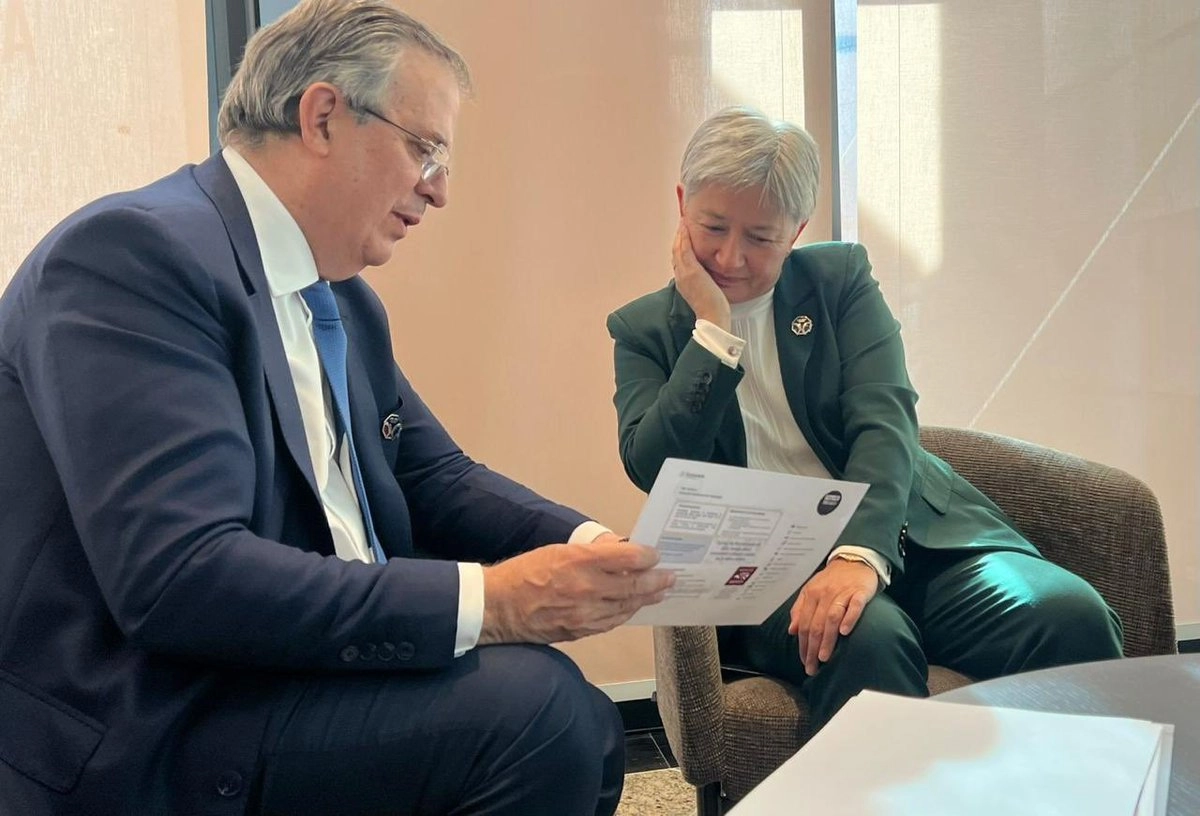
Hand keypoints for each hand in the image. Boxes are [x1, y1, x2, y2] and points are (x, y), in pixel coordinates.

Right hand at [479, 538, 674, 644]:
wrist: (498, 607)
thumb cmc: (524, 573)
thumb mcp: (557, 551)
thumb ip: (589, 555)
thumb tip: (617, 555)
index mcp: (580, 561)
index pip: (626, 558)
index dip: (646, 556)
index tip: (655, 555)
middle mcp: (587, 588)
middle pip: (633, 585)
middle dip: (656, 581)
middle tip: (670, 577)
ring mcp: (585, 613)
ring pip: (626, 607)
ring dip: (646, 599)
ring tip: (660, 592)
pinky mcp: (580, 630)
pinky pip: (612, 622)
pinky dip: (626, 613)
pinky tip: (634, 608)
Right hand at [672, 220, 730, 331]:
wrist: (712, 317)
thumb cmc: (712, 309)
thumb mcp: (705, 292)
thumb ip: (704, 282)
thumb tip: (709, 277)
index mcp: (683, 282)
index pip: (678, 260)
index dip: (679, 247)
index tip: (683, 237)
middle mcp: (681, 276)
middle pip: (675, 252)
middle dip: (678, 238)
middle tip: (682, 225)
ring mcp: (685, 273)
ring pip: (678, 248)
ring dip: (680, 234)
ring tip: (683, 222)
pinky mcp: (692, 271)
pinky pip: (685, 249)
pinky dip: (684, 237)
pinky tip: (686, 227)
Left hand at [788, 558, 878, 675]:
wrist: (855, 560)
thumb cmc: (832, 579)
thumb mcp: (811, 590)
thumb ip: (800, 609)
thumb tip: (791, 630)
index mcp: (811, 595)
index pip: (804, 623)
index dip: (802, 644)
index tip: (804, 661)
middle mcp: (825, 594)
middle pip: (816, 624)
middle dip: (812, 648)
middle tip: (812, 667)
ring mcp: (843, 593)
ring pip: (831, 618)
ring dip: (827, 639)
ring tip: (824, 657)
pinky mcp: (860, 592)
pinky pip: (854, 606)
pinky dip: (849, 619)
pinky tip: (845, 632)